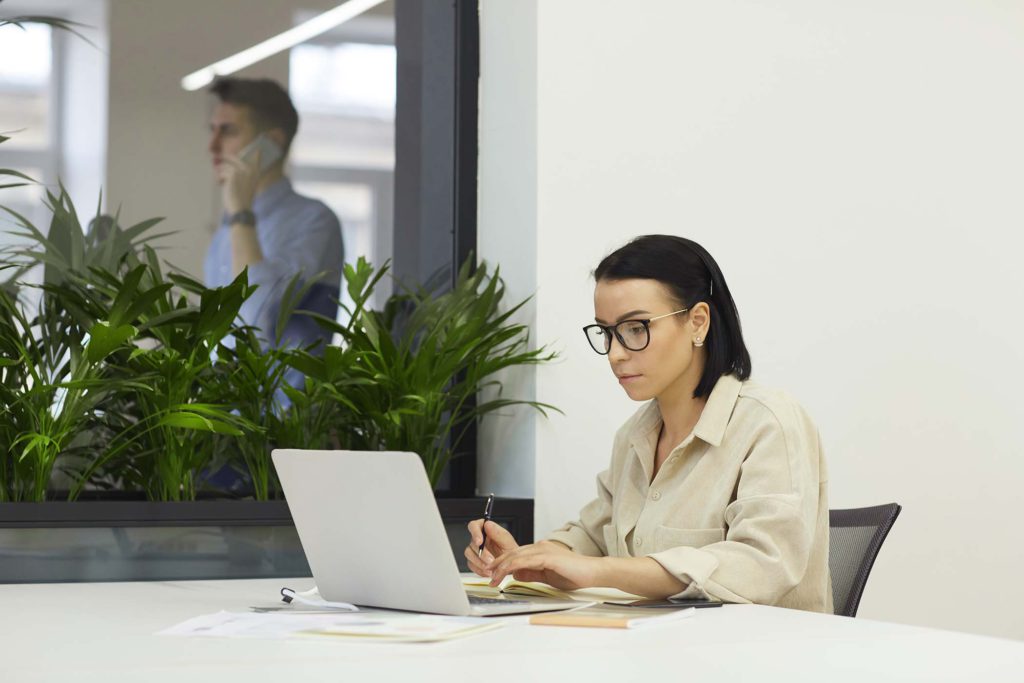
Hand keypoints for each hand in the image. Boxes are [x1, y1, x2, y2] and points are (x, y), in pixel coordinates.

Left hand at [217, 149, 260, 213]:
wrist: (241, 208)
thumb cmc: (242, 200)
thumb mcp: (245, 187)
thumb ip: (241, 177)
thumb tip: (227, 169)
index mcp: (256, 174)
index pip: (257, 161)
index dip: (257, 155)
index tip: (259, 150)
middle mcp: (250, 170)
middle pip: (235, 159)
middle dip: (226, 157)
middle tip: (218, 156)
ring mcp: (241, 171)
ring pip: (225, 167)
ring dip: (220, 172)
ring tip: (219, 179)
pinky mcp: (233, 174)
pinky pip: (222, 172)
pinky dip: (219, 178)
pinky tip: (220, 183)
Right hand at [465, 519, 517, 576]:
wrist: (511, 565)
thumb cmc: (509, 550)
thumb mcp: (507, 541)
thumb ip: (498, 533)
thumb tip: (488, 524)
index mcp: (485, 530)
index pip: (474, 526)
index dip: (475, 533)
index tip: (479, 542)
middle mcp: (478, 539)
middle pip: (472, 543)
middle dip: (481, 553)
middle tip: (491, 560)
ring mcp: (474, 550)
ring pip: (469, 554)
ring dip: (479, 562)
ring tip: (491, 568)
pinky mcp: (473, 561)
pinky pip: (471, 565)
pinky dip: (479, 570)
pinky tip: (488, 572)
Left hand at [485, 541, 603, 591]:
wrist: (593, 573)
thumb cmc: (575, 575)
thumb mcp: (547, 576)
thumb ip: (532, 573)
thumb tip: (516, 575)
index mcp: (540, 550)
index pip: (516, 555)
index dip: (502, 563)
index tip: (492, 574)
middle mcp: (540, 547)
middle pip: (512, 553)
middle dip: (496, 565)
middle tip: (486, 577)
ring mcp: (544, 550)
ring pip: (516, 556)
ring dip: (501, 568)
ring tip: (492, 579)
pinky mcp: (548, 556)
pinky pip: (525, 560)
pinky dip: (511, 567)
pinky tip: (504, 574)